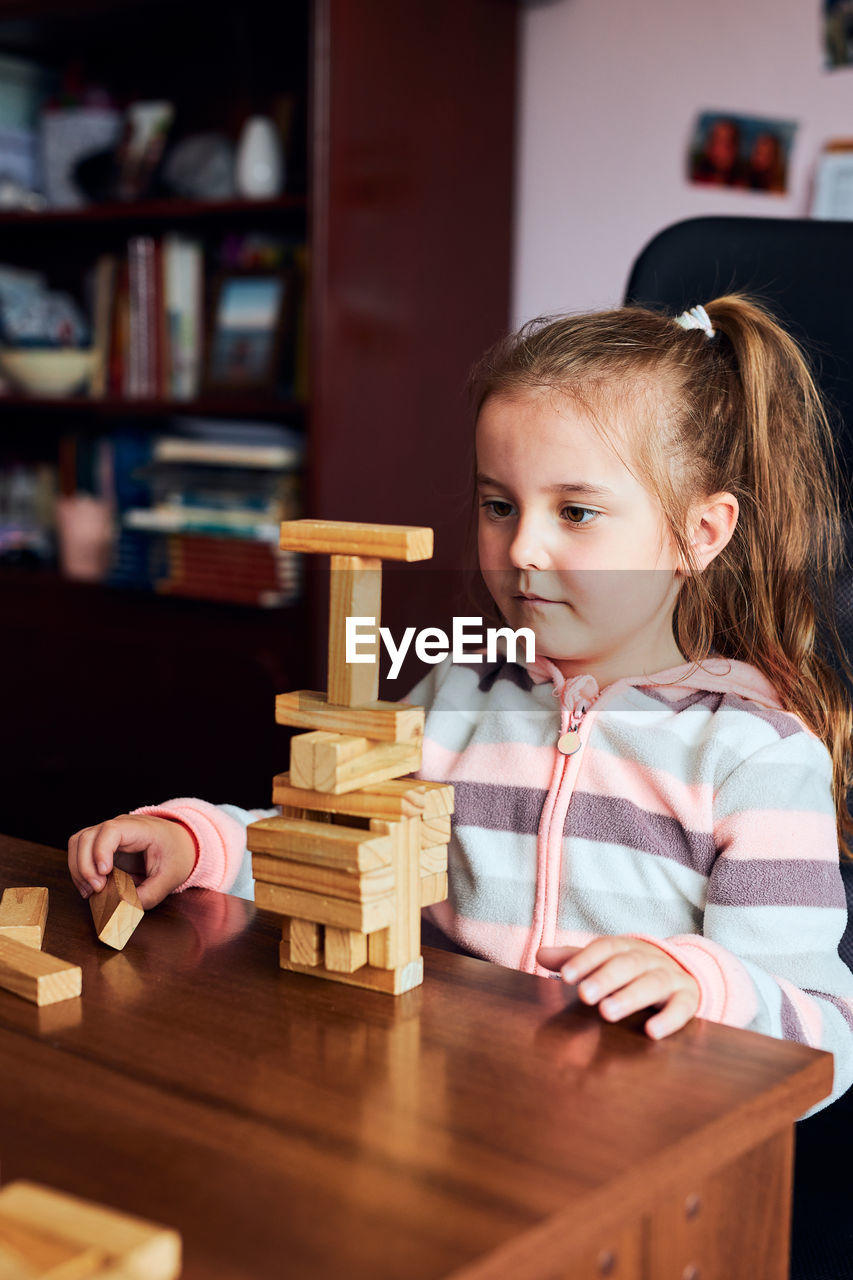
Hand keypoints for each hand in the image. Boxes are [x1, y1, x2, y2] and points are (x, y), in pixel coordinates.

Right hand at [68, 815, 196, 909]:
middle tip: (97, 889)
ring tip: (90, 891)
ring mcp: (107, 834)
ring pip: (78, 842)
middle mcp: (119, 826)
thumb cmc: (176, 854)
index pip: (111, 830)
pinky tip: (88, 887)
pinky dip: (79, 869)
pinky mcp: (101, 844)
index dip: (101, 850)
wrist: (180, 843)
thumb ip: (149, 894)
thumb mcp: (170, 877)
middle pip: (87, 837)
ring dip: (78, 868)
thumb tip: (125, 909)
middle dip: (85, 866)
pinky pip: (80, 850)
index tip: (104, 873)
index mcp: (139, 829)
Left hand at [537, 936, 699, 1038]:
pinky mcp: (688, 999)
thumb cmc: (633, 970)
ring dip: (630, 996)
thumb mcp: (606, 962)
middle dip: (605, 978)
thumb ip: (575, 959)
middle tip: (584, 995)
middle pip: (628, 964)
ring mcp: (671, 978)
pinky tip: (651, 1032)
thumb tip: (540, 955)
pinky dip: (669, 1019)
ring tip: (607, 1012)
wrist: (683, 971)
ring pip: (652, 983)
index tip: (565, 976)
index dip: (586, 960)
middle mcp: (649, 959)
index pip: (606, 948)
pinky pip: (682, 1007)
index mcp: (626, 948)